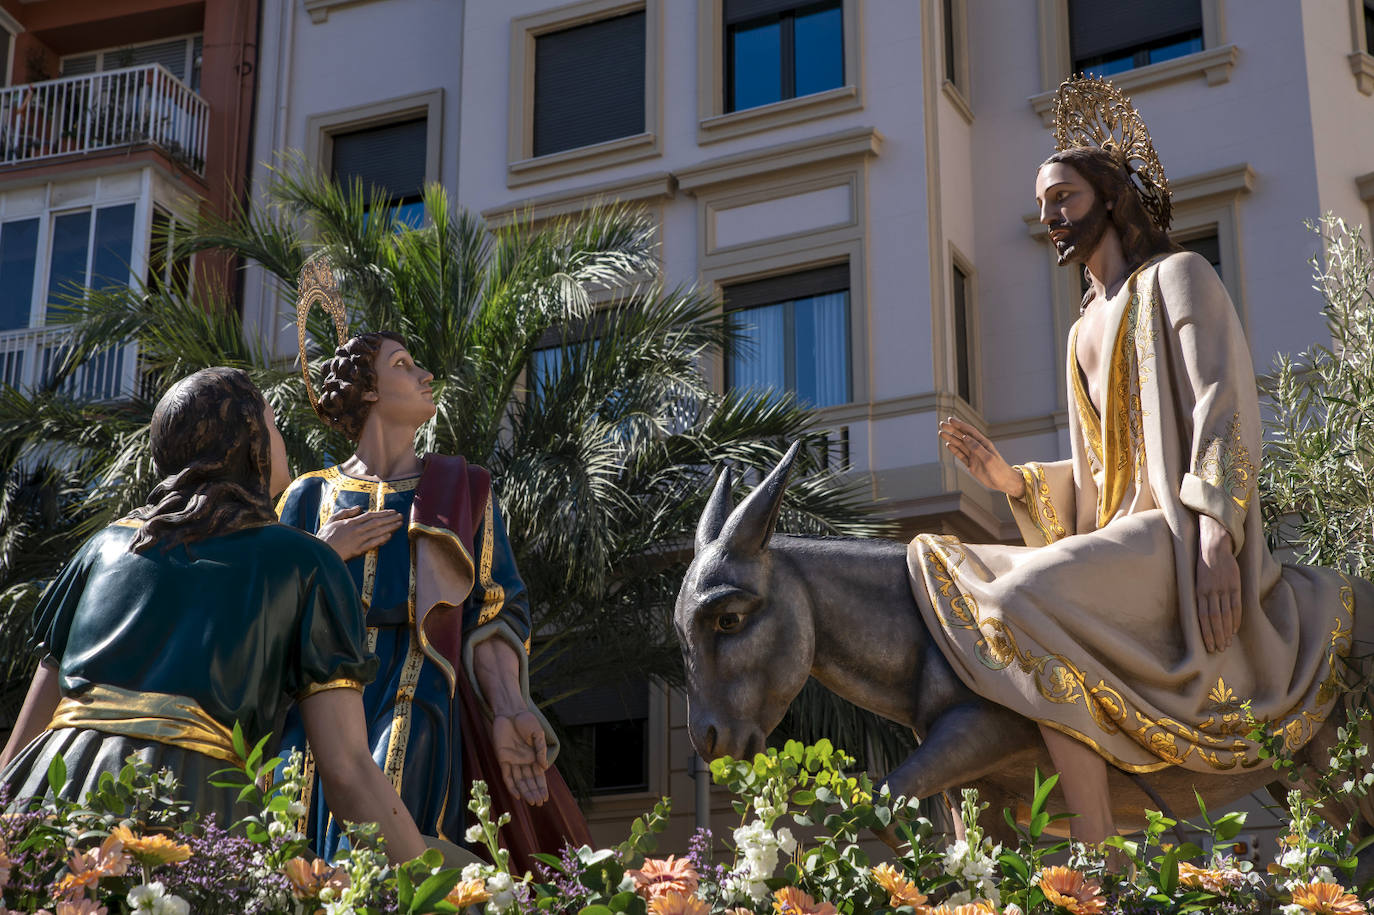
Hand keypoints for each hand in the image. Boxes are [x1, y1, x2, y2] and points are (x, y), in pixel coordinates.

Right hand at [317, 506, 403, 560]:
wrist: (319, 552)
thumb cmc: (324, 537)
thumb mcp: (332, 520)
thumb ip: (346, 513)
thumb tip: (358, 507)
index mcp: (350, 522)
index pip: (370, 516)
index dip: (383, 513)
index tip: (392, 512)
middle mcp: (356, 529)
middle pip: (377, 522)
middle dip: (390, 519)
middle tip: (400, 516)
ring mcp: (358, 540)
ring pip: (377, 531)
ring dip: (389, 527)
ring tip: (399, 524)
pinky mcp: (357, 550)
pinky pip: (372, 543)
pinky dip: (381, 539)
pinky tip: (389, 536)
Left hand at [492, 711, 549, 806]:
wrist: (510, 712)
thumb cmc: (526, 721)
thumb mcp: (537, 734)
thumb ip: (540, 750)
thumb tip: (545, 767)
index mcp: (534, 756)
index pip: (538, 776)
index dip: (542, 787)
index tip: (545, 798)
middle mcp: (523, 761)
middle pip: (529, 781)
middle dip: (534, 792)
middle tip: (538, 803)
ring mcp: (513, 761)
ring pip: (519, 781)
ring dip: (525, 792)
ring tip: (531, 801)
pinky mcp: (502, 759)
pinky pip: (507, 776)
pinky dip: (511, 786)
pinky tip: (517, 795)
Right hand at [939, 417, 1022, 496]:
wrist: (1003, 482)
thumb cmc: (999, 469)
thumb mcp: (988, 458)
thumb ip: (976, 447)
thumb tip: (965, 437)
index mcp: (983, 443)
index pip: (970, 431)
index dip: (960, 425)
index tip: (950, 420)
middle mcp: (977, 447)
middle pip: (962, 436)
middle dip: (952, 430)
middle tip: (941, 424)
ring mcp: (974, 456)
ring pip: (960, 445)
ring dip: (950, 439)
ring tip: (941, 433)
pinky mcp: (971, 464)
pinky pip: (961, 455)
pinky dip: (954, 450)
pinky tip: (948, 445)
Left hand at [1196, 514, 1240, 652]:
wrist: (1214, 546)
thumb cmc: (1202, 565)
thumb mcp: (1196, 580)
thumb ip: (1199, 596)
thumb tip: (1199, 614)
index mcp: (1199, 591)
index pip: (1202, 617)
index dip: (1205, 632)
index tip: (1208, 646)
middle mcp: (1211, 591)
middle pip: (1214, 619)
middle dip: (1216, 636)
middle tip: (1218, 650)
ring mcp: (1224, 588)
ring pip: (1225, 614)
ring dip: (1226, 631)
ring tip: (1226, 644)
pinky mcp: (1234, 585)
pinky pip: (1236, 605)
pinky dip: (1235, 619)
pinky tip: (1234, 630)